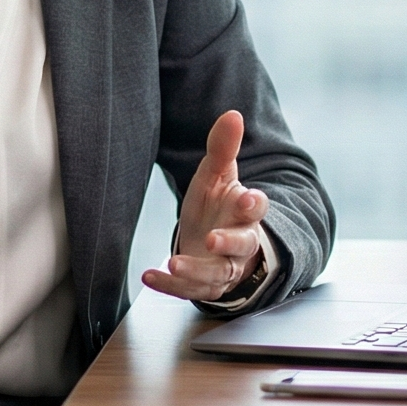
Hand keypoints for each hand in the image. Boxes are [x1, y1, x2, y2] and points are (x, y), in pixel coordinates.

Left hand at [145, 109, 269, 302]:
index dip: (252, 205)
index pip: (256, 209)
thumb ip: (223, 148)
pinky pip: (190, 291)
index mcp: (245, 213)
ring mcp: (224, 268)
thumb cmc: (218, 206)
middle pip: (243, 246)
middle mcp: (240, 244)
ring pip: (217, 273)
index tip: (247, 199)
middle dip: (230, 243)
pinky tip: (150, 276)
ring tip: (175, 262)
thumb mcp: (216, 176)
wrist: (213, 242)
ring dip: (196, 270)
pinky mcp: (206, 286)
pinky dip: (170, 287)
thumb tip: (233, 114)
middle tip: (215, 239)